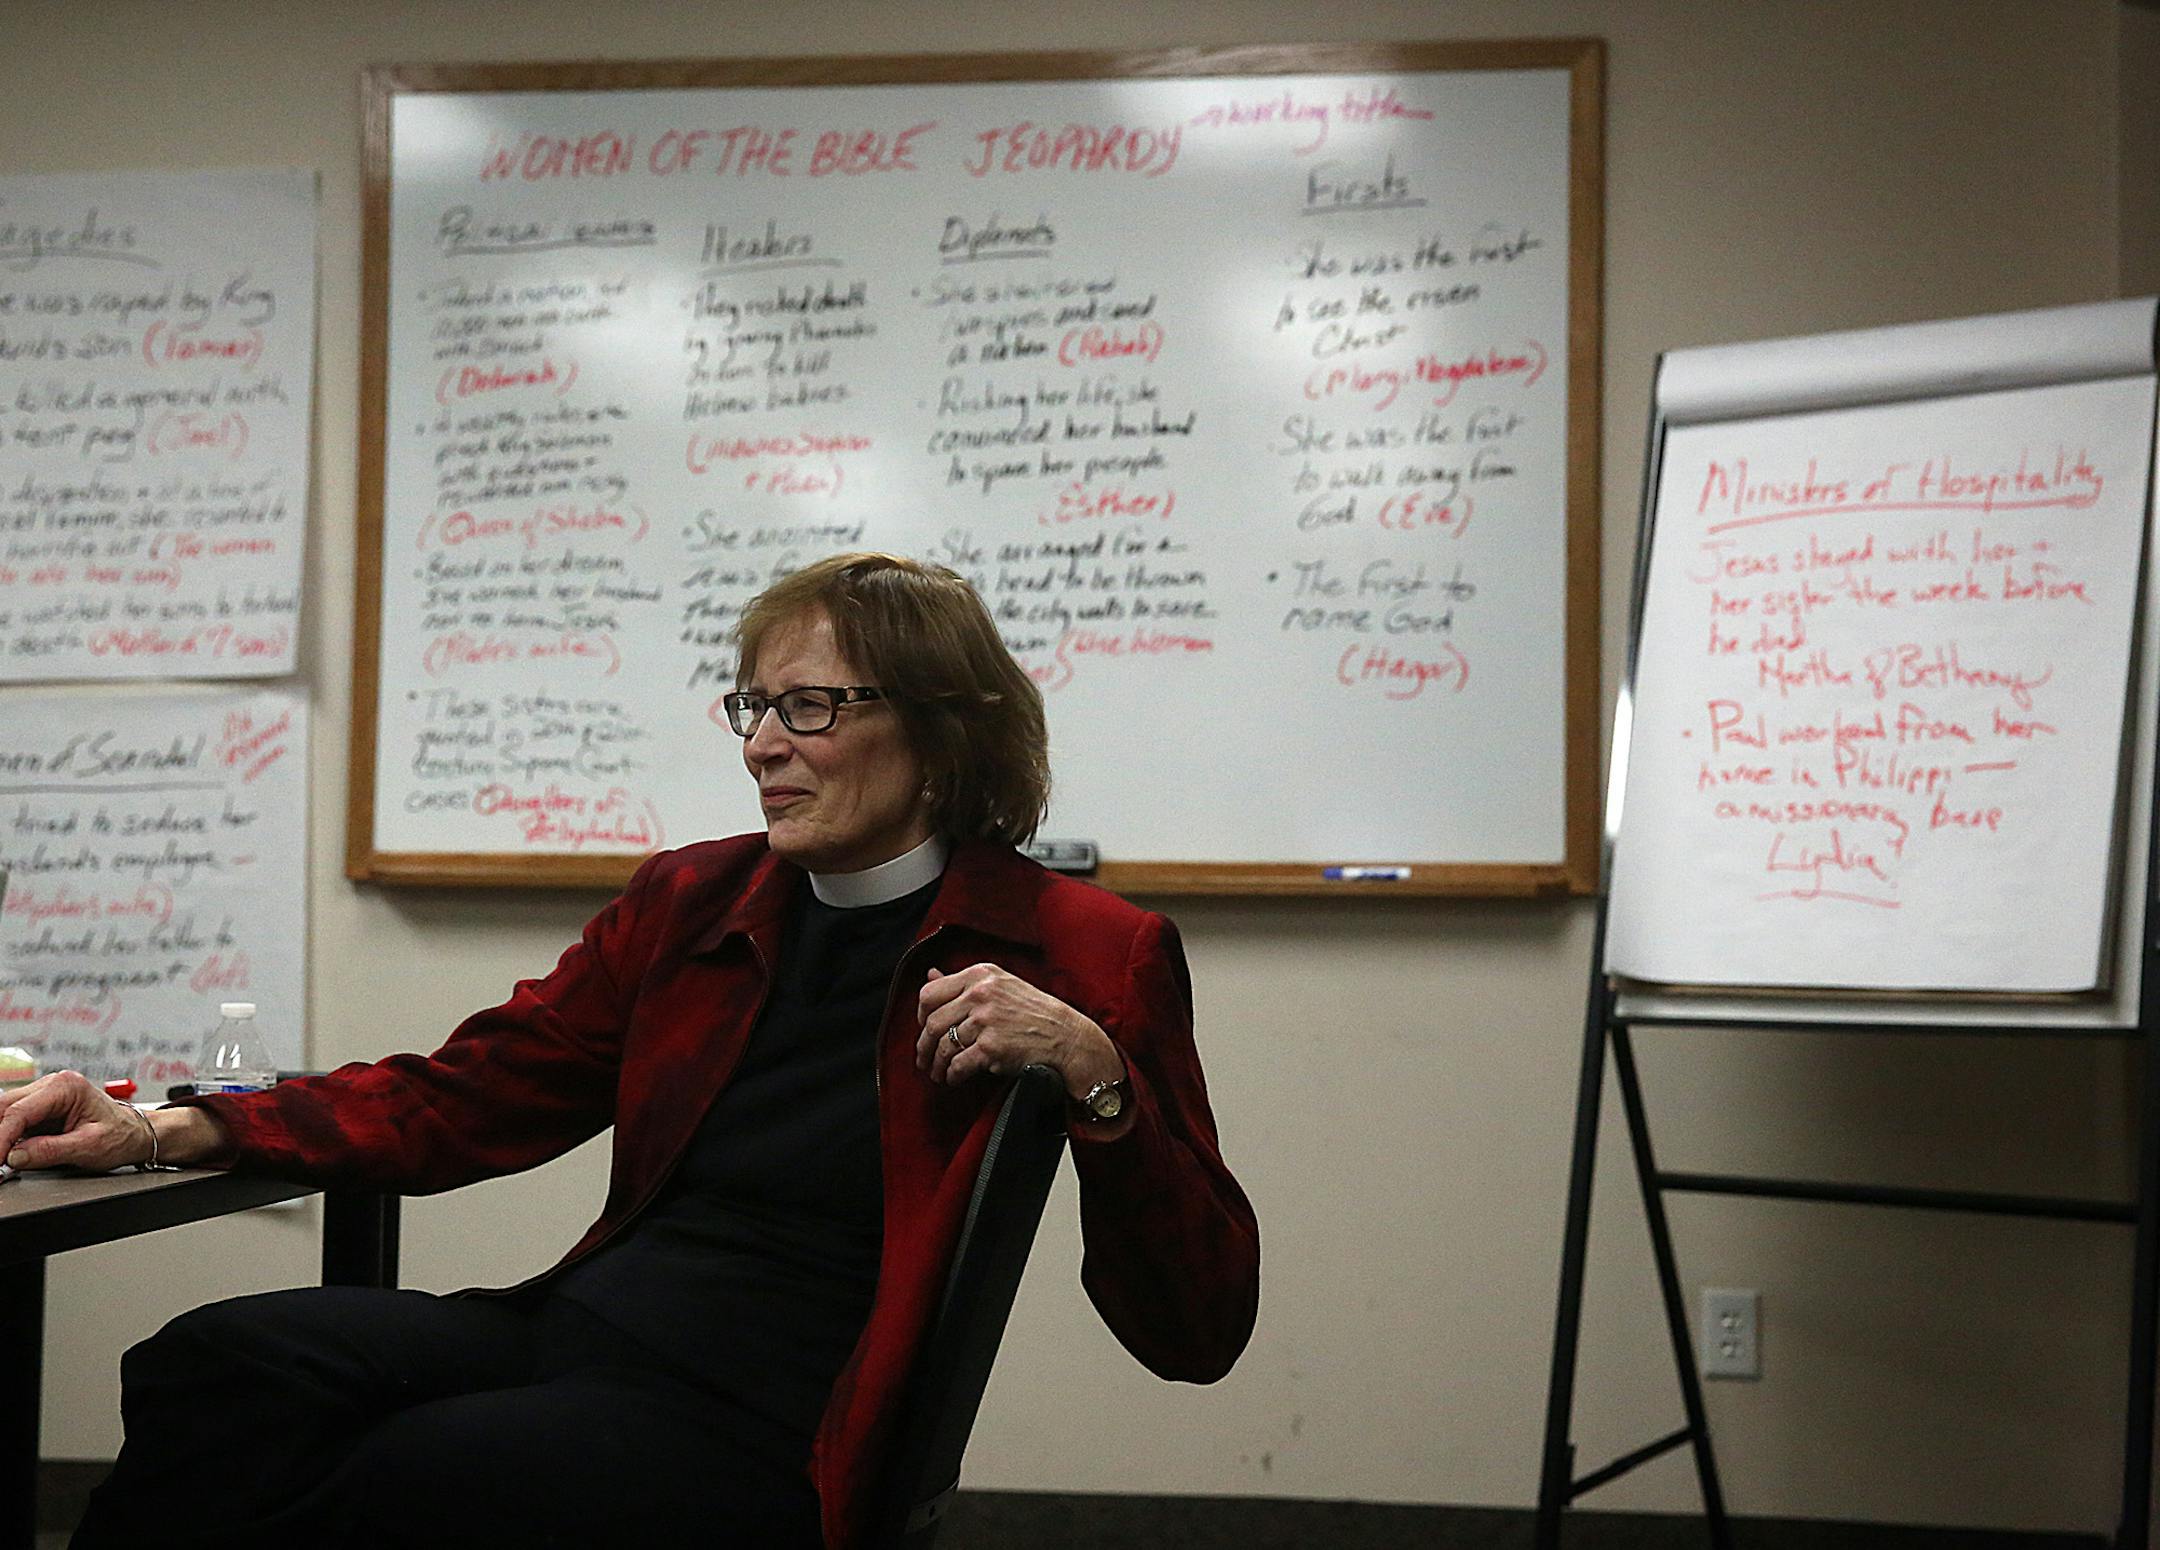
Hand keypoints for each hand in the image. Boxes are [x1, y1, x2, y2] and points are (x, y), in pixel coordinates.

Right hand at [0, 1071, 154, 1172]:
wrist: (135, 1133)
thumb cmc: (121, 1135)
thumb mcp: (89, 1146)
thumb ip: (50, 1150)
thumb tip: (15, 1156)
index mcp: (66, 1087)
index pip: (19, 1112)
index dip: (1, 1138)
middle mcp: (52, 1085)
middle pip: (5, 1108)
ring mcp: (44, 1096)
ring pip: (5, 1113)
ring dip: (1, 1137)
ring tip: (3, 1161)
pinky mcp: (40, 1110)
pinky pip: (14, 1122)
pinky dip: (7, 1139)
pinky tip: (8, 1154)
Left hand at [915, 963, 1125, 1100]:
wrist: (1067, 1037)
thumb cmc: (1035, 1013)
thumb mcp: (1001, 984)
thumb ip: (964, 981)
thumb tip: (930, 974)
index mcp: (980, 975)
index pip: (930, 993)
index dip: (920, 1016)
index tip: (924, 1029)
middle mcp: (980, 993)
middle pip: (932, 1022)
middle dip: (924, 1047)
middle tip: (925, 1060)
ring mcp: (986, 1020)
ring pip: (943, 1046)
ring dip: (937, 1065)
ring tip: (939, 1073)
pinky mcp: (992, 1047)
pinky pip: (958, 1064)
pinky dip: (952, 1075)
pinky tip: (954, 1078)